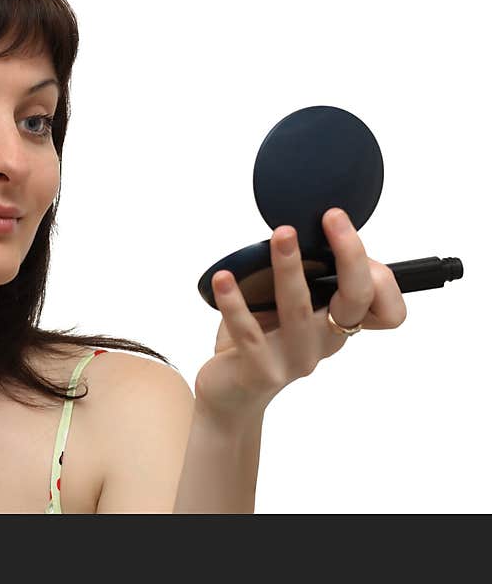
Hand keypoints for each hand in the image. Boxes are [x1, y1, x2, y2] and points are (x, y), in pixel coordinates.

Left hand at [194, 207, 407, 425]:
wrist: (231, 394)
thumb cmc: (259, 339)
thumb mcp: (286, 305)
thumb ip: (302, 276)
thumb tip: (300, 226)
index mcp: (338, 325)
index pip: (388, 310)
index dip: (383, 277)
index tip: (346, 231)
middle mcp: (325, 342)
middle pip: (356, 300)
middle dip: (350, 255)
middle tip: (333, 218)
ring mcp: (296, 359)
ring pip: (299, 308)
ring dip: (290, 267)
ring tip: (281, 235)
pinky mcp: (261, 370)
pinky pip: (249, 332)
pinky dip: (235, 302)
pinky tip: (224, 278)